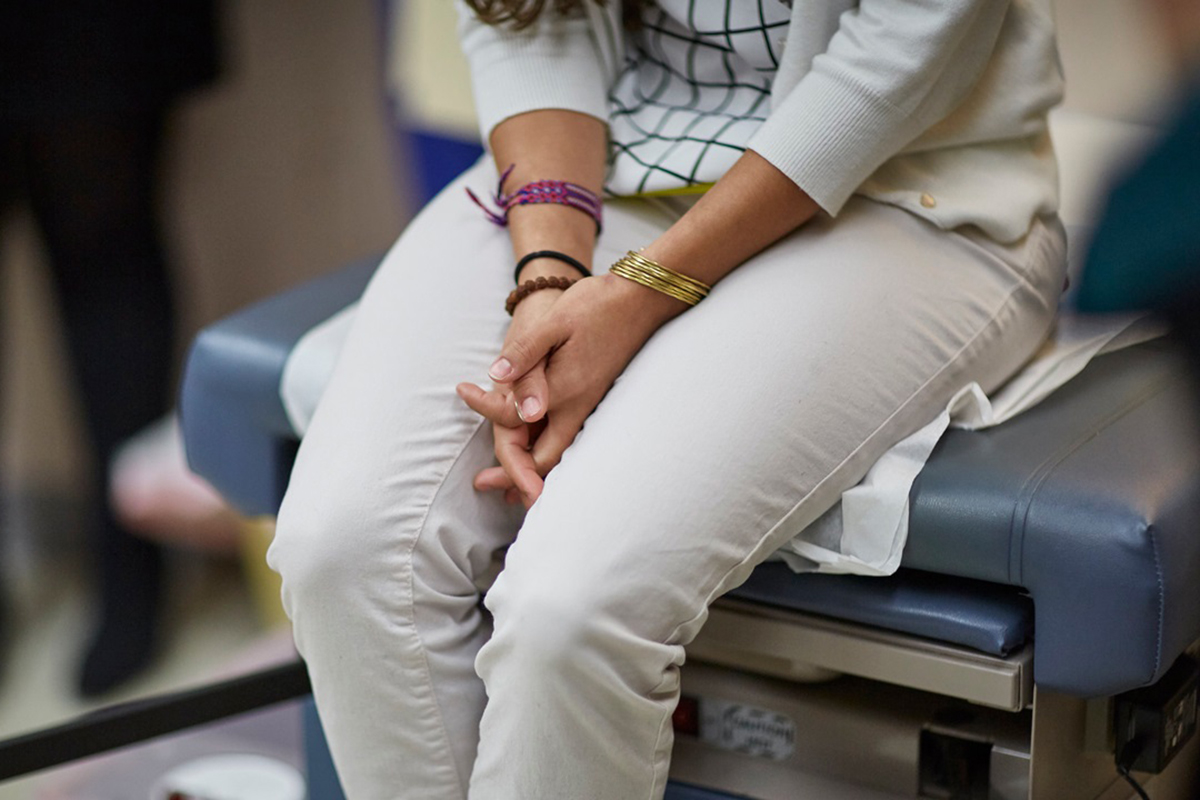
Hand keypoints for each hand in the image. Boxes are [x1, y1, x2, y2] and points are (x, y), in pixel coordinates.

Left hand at [459, 274, 685, 504]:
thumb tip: (495, 376)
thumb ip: (525, 353)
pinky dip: (544, 453)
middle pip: (543, 459)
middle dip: (512, 477)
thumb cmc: (597, 306)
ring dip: (529, 470)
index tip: (463, 389)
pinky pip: (566, 439)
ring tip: (506, 486)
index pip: (514, 417)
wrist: (641, 300)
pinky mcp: (592, 400)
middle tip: (483, 484)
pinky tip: (532, 450)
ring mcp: (588, 406)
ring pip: (557, 453)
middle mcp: (578, 406)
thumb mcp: (554, 323)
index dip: (484, 407)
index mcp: (564, 389)